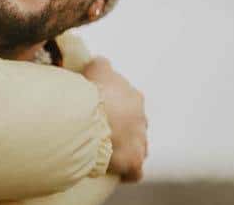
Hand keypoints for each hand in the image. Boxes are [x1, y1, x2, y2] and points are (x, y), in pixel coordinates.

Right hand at [82, 57, 147, 181]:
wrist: (91, 117)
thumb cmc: (93, 91)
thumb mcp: (96, 68)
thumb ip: (101, 64)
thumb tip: (100, 62)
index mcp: (134, 97)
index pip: (127, 99)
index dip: (112, 102)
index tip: (98, 105)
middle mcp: (141, 119)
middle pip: (133, 123)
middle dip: (122, 125)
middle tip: (101, 126)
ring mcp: (139, 142)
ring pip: (137, 145)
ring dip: (126, 147)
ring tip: (108, 149)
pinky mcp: (133, 162)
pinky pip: (134, 171)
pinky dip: (127, 171)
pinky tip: (117, 171)